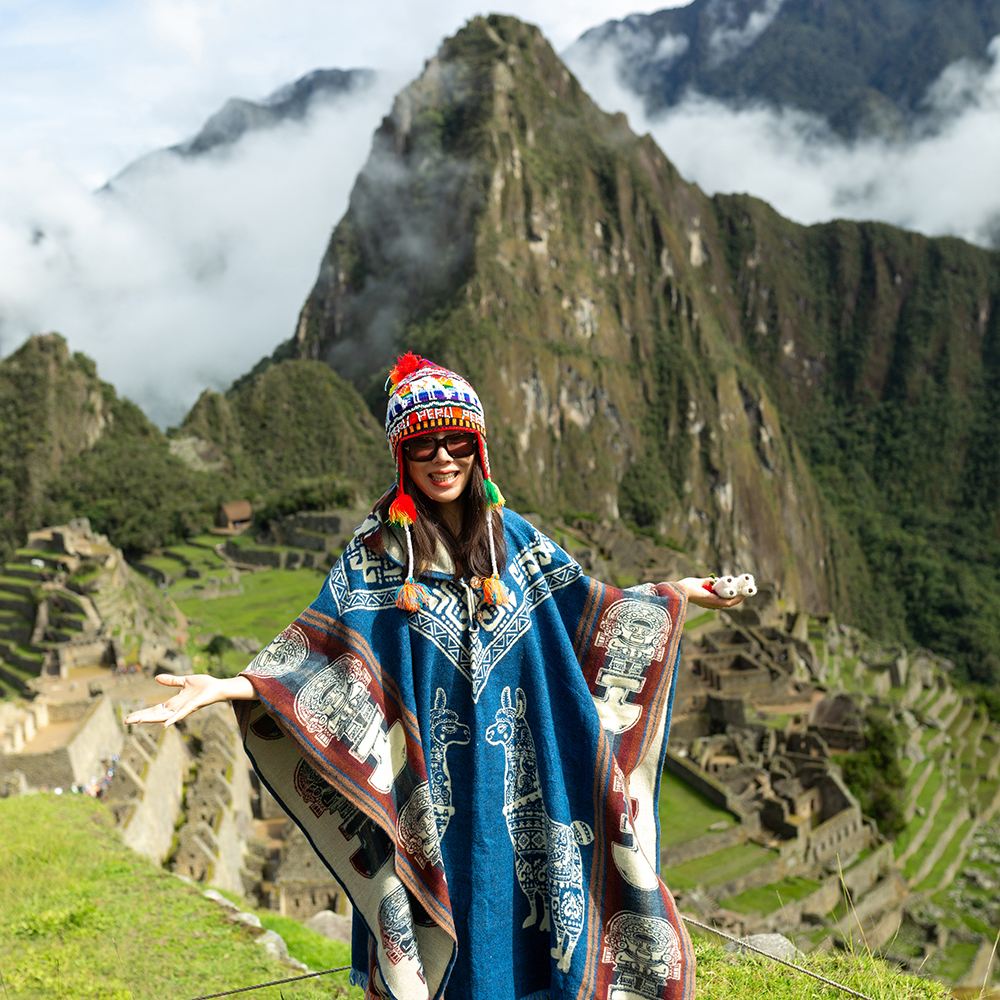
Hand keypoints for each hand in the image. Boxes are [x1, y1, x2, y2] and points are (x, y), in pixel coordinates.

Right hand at [123, 673, 254, 727]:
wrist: (219, 687)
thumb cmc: (204, 685)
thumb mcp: (184, 681)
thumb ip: (171, 681)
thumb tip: (156, 678)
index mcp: (174, 703)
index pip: (154, 710)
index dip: (142, 713)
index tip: (129, 718)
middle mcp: (177, 709)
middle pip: (156, 716)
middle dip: (141, 718)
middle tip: (126, 721)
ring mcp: (184, 710)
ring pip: (165, 717)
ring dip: (151, 719)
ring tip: (137, 721)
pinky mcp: (192, 707)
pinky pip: (181, 715)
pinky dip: (173, 720)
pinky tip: (164, 725)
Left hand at [672, 577, 747, 609]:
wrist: (682, 590)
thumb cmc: (687, 587)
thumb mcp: (700, 583)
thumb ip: (707, 582)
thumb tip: (714, 579)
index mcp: (709, 601)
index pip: (723, 600)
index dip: (732, 595)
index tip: (738, 588)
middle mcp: (713, 605)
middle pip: (729, 601)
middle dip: (738, 596)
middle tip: (745, 589)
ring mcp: (714, 604)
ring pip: (731, 603)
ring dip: (740, 597)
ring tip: (748, 590)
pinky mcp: (716, 603)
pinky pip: (729, 602)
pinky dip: (737, 599)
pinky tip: (744, 594)